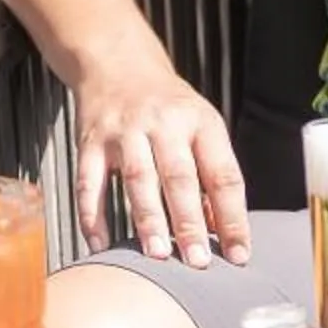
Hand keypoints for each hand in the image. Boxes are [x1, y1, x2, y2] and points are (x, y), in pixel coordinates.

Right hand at [72, 61, 249, 268]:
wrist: (117, 65)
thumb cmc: (168, 107)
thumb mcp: (200, 129)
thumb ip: (210, 177)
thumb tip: (219, 231)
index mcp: (200, 123)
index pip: (223, 174)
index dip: (233, 216)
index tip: (238, 254)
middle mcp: (163, 124)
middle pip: (179, 176)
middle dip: (190, 222)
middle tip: (198, 262)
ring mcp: (124, 131)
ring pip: (138, 178)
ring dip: (148, 219)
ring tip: (157, 254)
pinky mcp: (90, 141)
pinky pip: (89, 182)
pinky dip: (92, 215)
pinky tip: (100, 243)